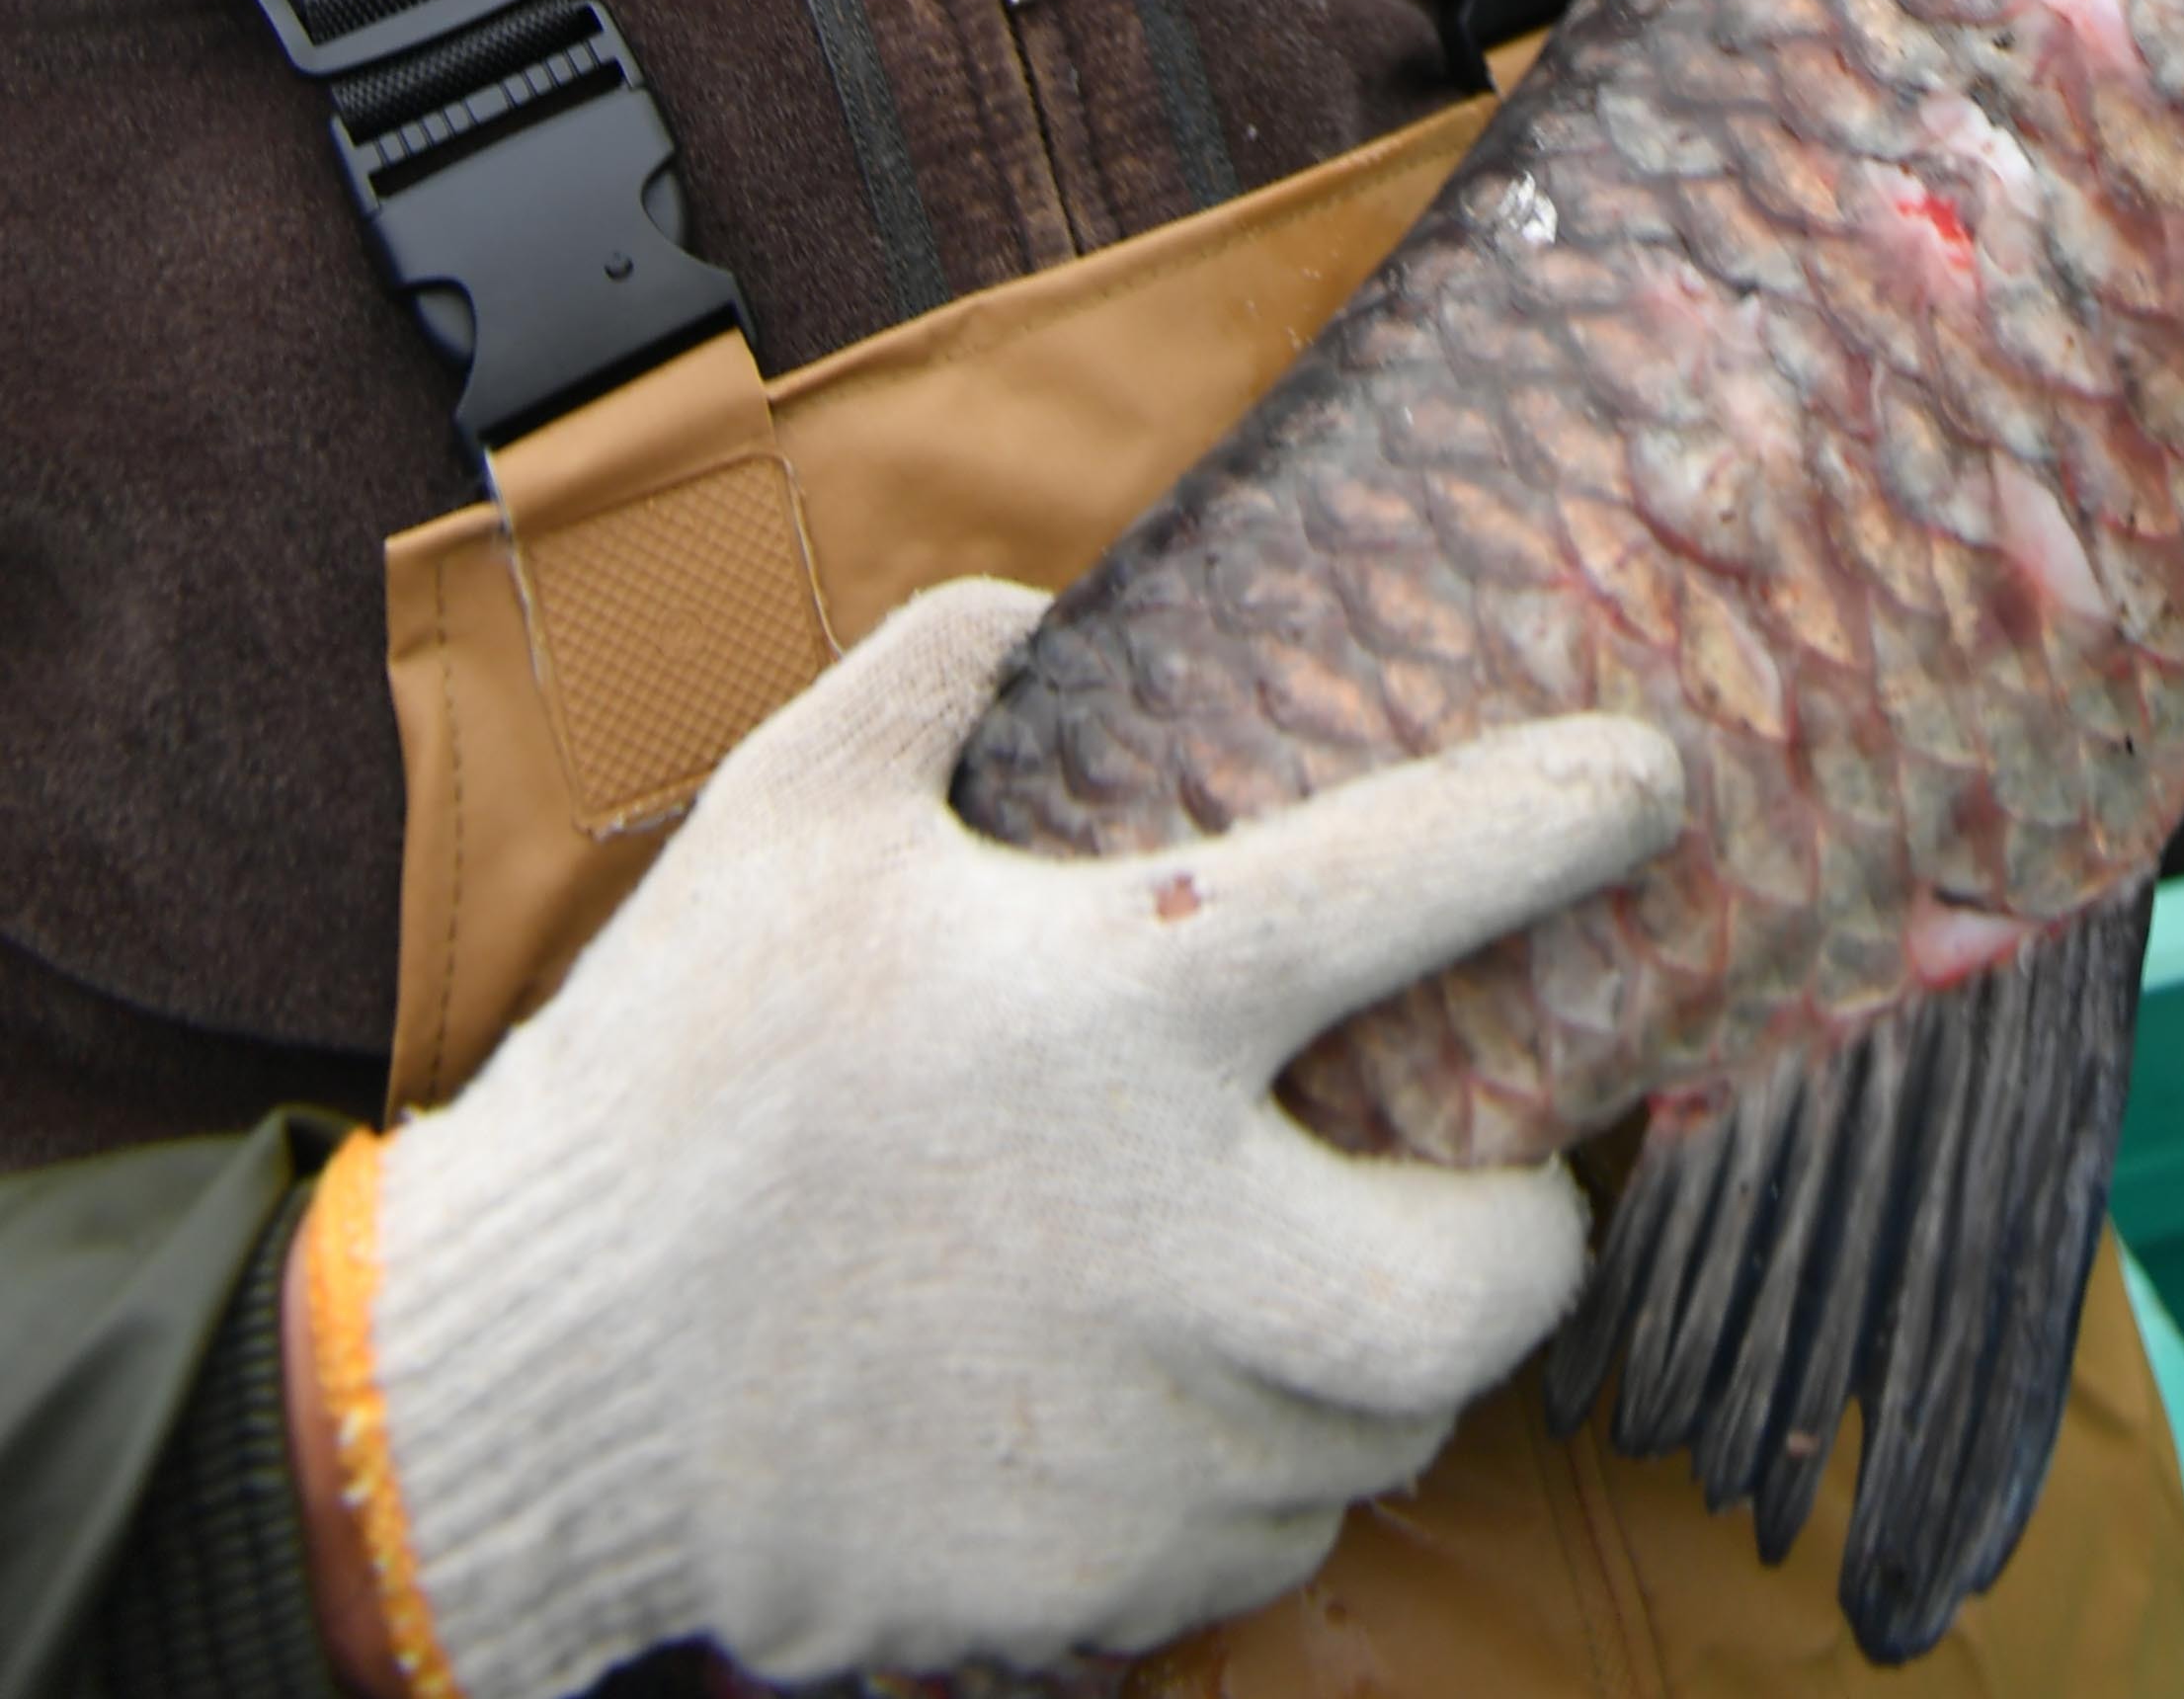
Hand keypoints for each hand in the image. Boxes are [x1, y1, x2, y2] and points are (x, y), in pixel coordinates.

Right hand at [285, 580, 1680, 1698]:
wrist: (519, 1389)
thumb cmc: (672, 1075)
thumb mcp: (794, 804)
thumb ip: (945, 669)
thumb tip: (1044, 607)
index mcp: (1125, 1008)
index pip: (1424, 882)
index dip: (1569, 814)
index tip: (1650, 784)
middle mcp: (1176, 1240)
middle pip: (1498, 1275)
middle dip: (1531, 1228)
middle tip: (1486, 1174)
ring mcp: (1144, 1440)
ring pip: (1384, 1428)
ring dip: (1379, 1357)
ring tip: (1303, 1275)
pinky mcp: (1088, 1589)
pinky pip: (1259, 1541)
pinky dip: (1251, 1472)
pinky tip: (1167, 1394)